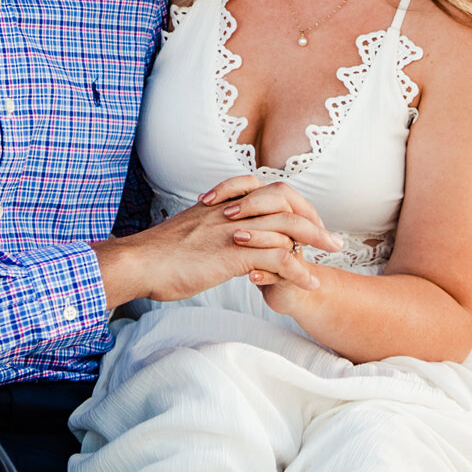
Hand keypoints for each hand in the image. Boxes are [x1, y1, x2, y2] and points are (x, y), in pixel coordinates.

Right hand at [92, 180, 337, 307]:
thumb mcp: (189, 230)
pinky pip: (278, 258)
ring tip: (332, 253)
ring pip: (288, 226)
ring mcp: (235, 230)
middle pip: (286, 201)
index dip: (293, 204)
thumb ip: (211, 227)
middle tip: (329, 236)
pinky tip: (310, 281)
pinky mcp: (235, 254)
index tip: (307, 220)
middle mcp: (232, 209)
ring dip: (315, 240)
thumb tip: (223, 237)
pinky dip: (299, 270)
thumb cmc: (157, 253)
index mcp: (222, 201)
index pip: (268, 190)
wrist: (138, 262)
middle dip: (312, 217)